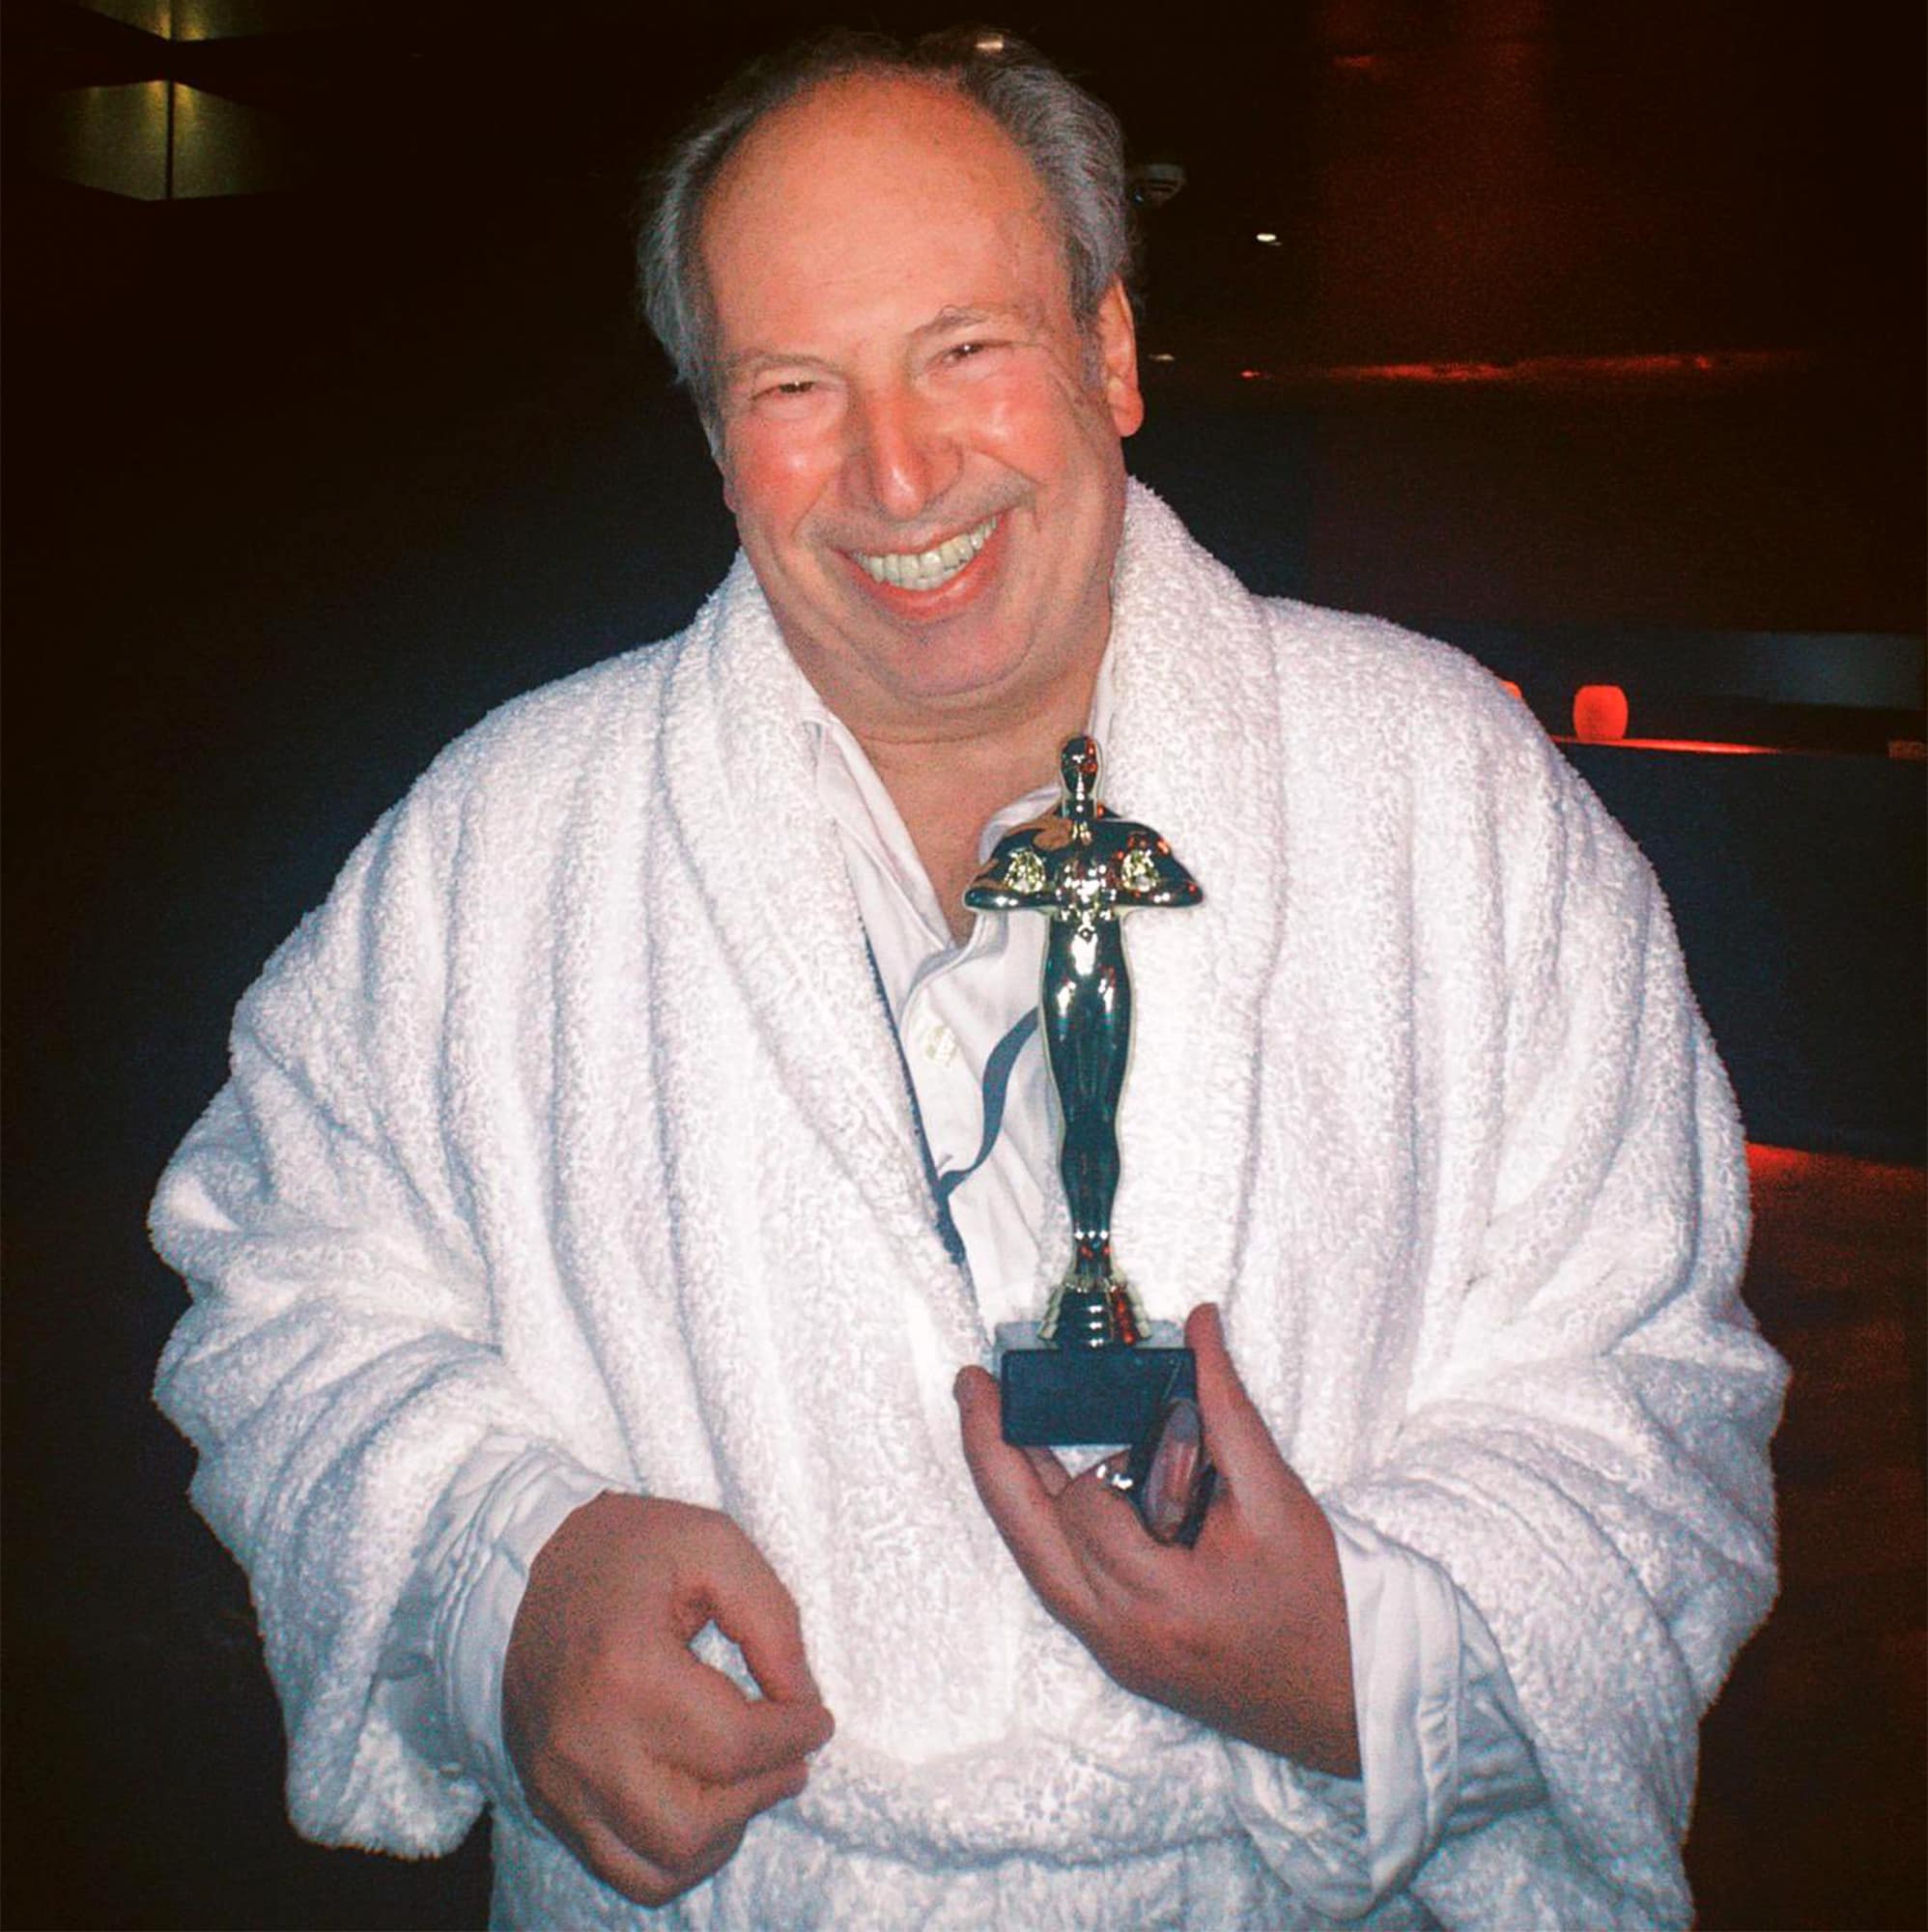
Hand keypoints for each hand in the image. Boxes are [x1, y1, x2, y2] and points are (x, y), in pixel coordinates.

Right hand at [502, 1493, 834, 1905]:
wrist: (532, 1566)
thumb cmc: (630, 1550)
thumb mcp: (714, 1546)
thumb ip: (772, 1620)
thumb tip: (801, 1699)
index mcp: (624, 1671)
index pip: (733, 1745)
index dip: (795, 1736)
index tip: (817, 1717)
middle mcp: (583, 1743)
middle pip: (694, 1825)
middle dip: (762, 1792)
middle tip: (790, 1755)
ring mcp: (558, 1782)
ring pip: (659, 1864)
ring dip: (723, 1833)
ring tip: (749, 1780)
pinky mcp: (548, 1801)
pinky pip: (622, 1869)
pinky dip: (676, 1856)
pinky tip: (705, 1806)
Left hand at [955, 1303, 1358, 1775]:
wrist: (1355, 1706)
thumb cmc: (1325, 1610)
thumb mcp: (1280, 1499)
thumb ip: (1228, 1408)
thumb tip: (1200, 1326)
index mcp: (1159, 1602)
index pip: (1091, 1505)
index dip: (1110, 1449)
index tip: (1136, 1409)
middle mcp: (1117, 1637)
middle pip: (1025, 1535)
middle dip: (990, 1454)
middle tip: (970, 1384)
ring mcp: (1112, 1654)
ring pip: (1033, 1560)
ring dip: (1015, 1491)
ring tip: (994, 1422)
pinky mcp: (1117, 1658)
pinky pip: (1059, 1581)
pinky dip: (1047, 1528)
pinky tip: (1044, 1482)